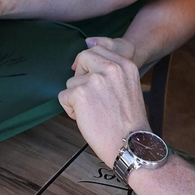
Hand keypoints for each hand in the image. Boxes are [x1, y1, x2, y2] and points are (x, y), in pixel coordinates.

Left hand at [58, 37, 150, 165]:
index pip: (99, 49)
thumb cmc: (129, 123)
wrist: (132, 144)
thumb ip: (113, 73)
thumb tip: (86, 60)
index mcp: (126, 65)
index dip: (89, 63)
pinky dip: (70, 110)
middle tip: (87, 96)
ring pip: (71, 81)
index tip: (88, 75)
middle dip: (80, 76)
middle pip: (83, 58)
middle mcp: (111, 68)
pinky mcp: (79, 93)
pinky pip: (63, 96)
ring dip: (76, 98)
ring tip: (93, 113)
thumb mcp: (129, 87)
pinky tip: (86, 119)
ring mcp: (94, 79)